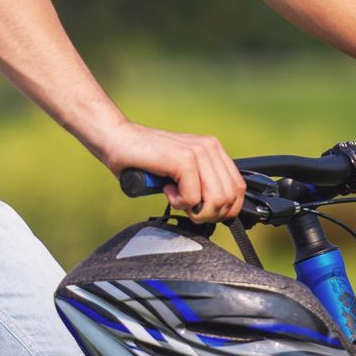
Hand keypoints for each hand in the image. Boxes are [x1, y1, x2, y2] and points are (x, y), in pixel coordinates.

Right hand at [99, 122, 245, 222]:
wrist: (118, 140)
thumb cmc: (144, 161)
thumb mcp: (182, 172)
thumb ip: (201, 182)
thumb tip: (218, 210)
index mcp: (213, 149)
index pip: (238, 188)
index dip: (225, 210)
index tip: (203, 213)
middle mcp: (209, 147)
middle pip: (229, 198)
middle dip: (208, 214)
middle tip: (187, 209)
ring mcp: (198, 152)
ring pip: (215, 200)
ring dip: (195, 210)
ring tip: (176, 200)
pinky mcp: (183, 159)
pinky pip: (193, 197)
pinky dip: (179, 203)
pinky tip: (167, 191)